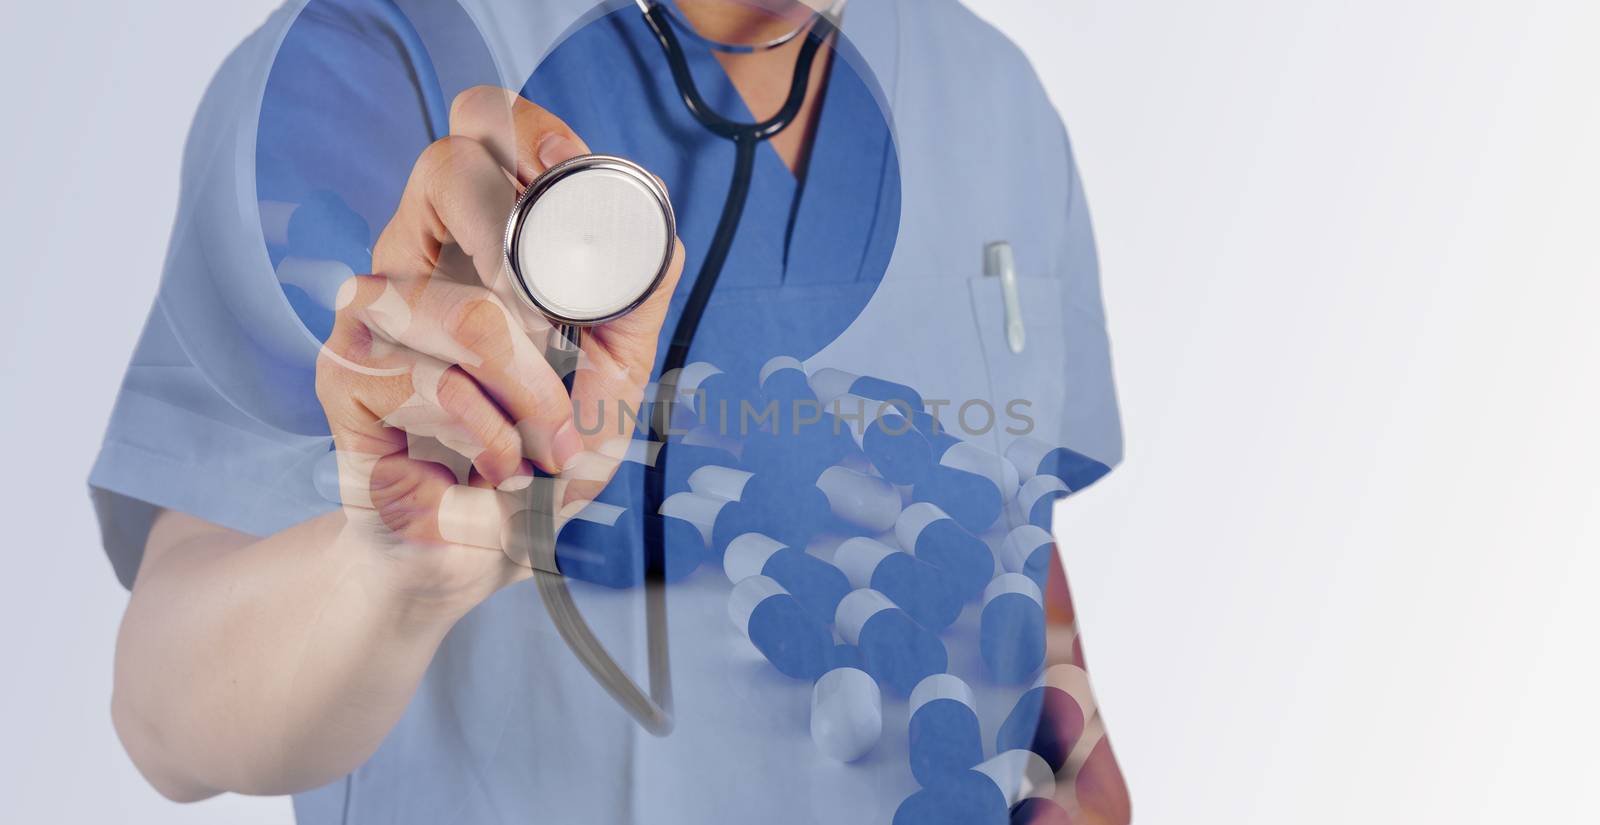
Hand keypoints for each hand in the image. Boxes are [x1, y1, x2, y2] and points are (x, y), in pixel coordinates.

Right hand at [316, 86, 684, 603]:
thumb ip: (634, 304)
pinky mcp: (342, 373)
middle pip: (445, 168)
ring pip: (464, 307)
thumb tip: (661, 233)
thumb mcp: (614, 379)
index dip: (526, 130)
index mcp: (481, 235)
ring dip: (530, 393)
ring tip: (546, 443)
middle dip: (522, 248)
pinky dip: (488, 436)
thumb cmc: (544, 455)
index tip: (568, 171)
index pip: (481, 128)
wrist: (478, 548)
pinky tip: (495, 463)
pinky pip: (430, 383)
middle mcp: (416, 252)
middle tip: (554, 326)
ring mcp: (370, 310)